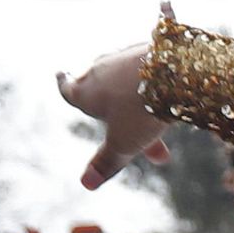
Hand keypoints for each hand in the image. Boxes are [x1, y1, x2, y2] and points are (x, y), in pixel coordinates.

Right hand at [57, 28, 173, 188]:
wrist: (173, 70)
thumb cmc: (142, 108)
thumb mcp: (125, 142)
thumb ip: (107, 161)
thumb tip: (85, 184)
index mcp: (86, 91)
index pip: (68, 90)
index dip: (64, 87)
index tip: (60, 76)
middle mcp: (100, 69)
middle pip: (101, 90)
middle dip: (111, 111)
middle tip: (118, 124)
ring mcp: (124, 57)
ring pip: (125, 83)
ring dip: (137, 104)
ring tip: (156, 125)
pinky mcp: (147, 49)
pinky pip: (145, 69)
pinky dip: (152, 85)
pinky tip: (167, 88)